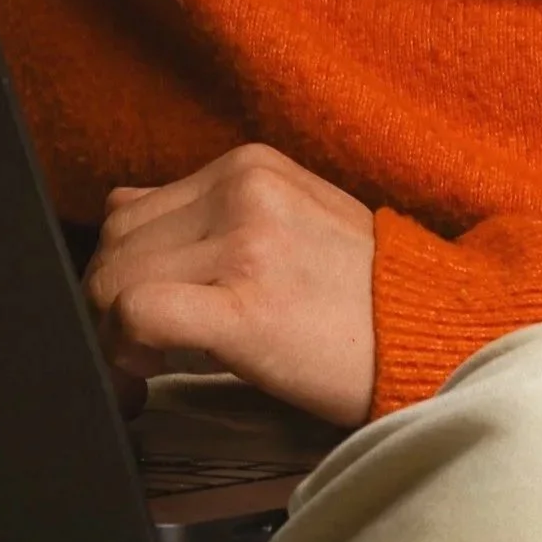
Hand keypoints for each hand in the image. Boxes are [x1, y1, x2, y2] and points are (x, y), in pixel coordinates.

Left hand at [82, 144, 377, 428]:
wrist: (432, 329)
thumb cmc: (362, 288)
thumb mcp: (291, 216)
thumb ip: (210, 210)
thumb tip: (122, 213)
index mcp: (249, 166)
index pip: (129, 213)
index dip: (120, 272)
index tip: (137, 319)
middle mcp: (242, 191)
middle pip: (113, 247)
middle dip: (109, 306)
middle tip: (139, 352)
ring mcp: (245, 244)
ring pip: (113, 281)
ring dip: (113, 334)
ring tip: (149, 365)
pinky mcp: (245, 306)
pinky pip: (138, 314)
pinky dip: (123, 351)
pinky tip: (149, 375)